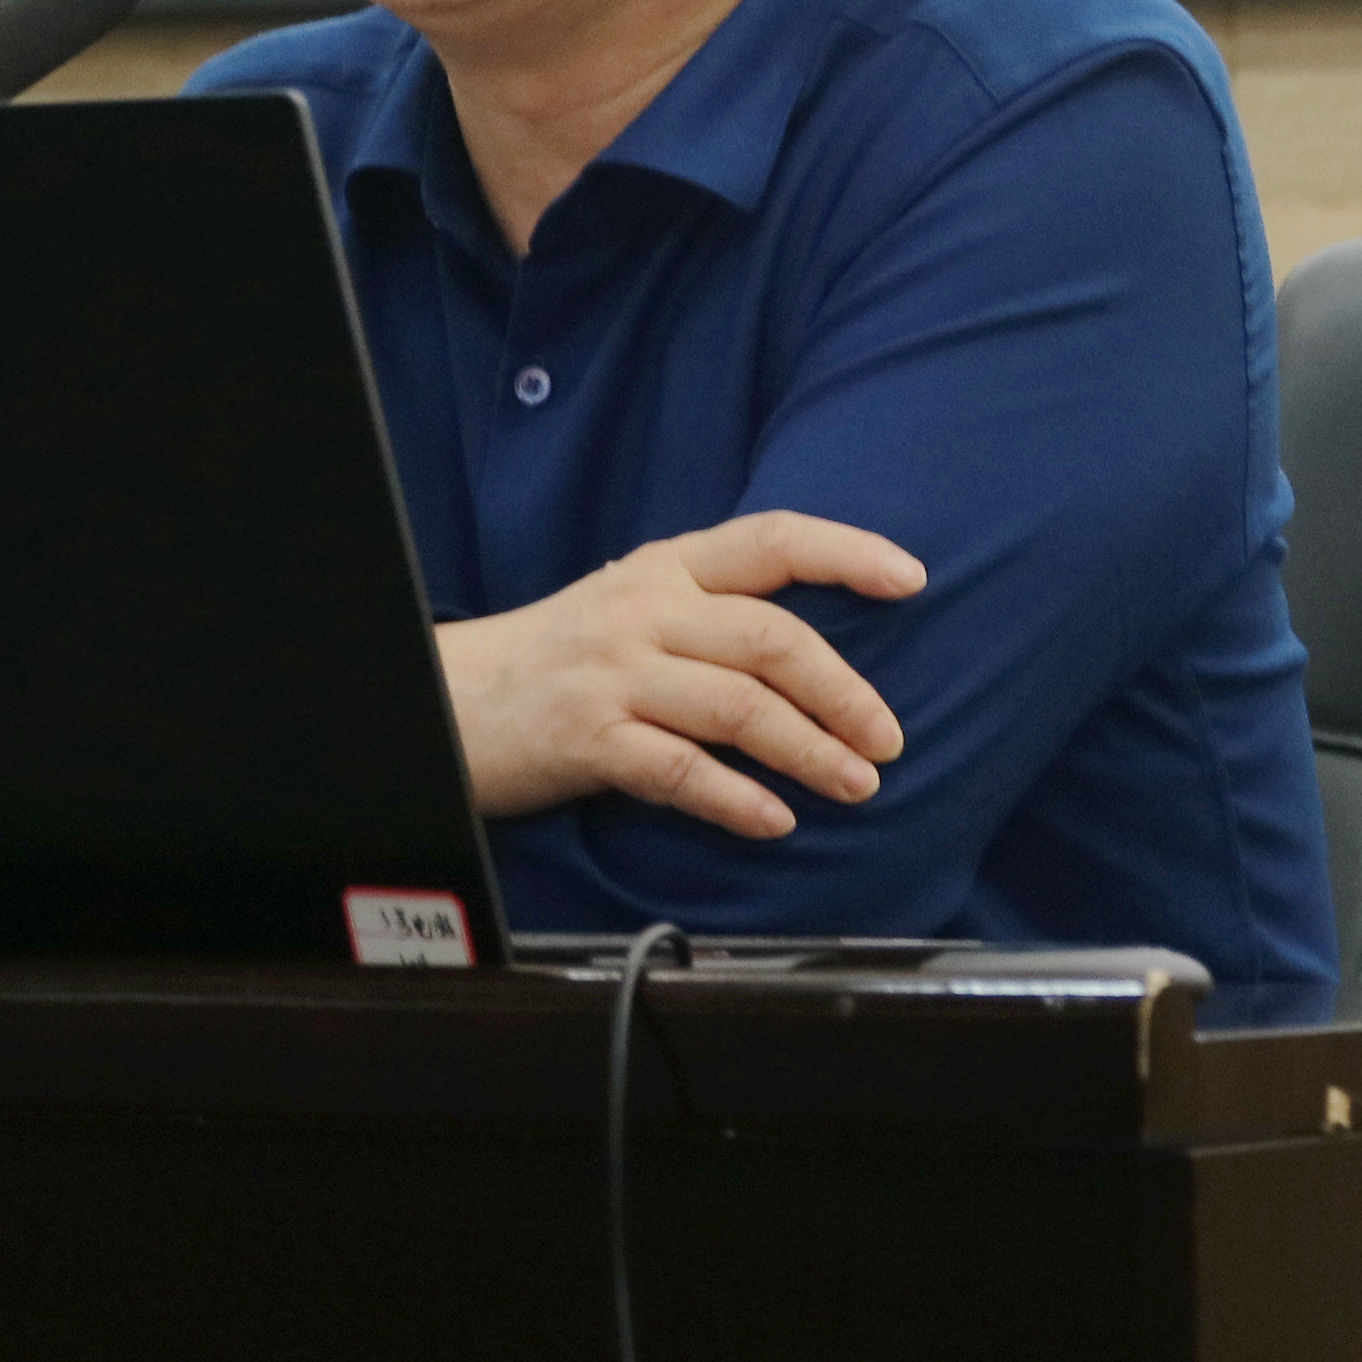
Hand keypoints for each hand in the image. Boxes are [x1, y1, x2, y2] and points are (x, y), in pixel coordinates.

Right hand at [440, 512, 927, 841]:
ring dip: (810, 751)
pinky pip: (678, 770)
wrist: (450, 697)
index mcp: (665, 568)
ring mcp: (613, 674)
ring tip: (855, 785)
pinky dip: (736, 799)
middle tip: (889, 739)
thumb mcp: (633, 609)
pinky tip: (774, 821)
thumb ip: (713, 615)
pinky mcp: (587, 738)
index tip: (911, 579)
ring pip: (736, 706)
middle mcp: (642, 610)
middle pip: (769, 637)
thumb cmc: (559, 660)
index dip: (846, 552)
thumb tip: (824, 659)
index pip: (770, 540)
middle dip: (844, 692)